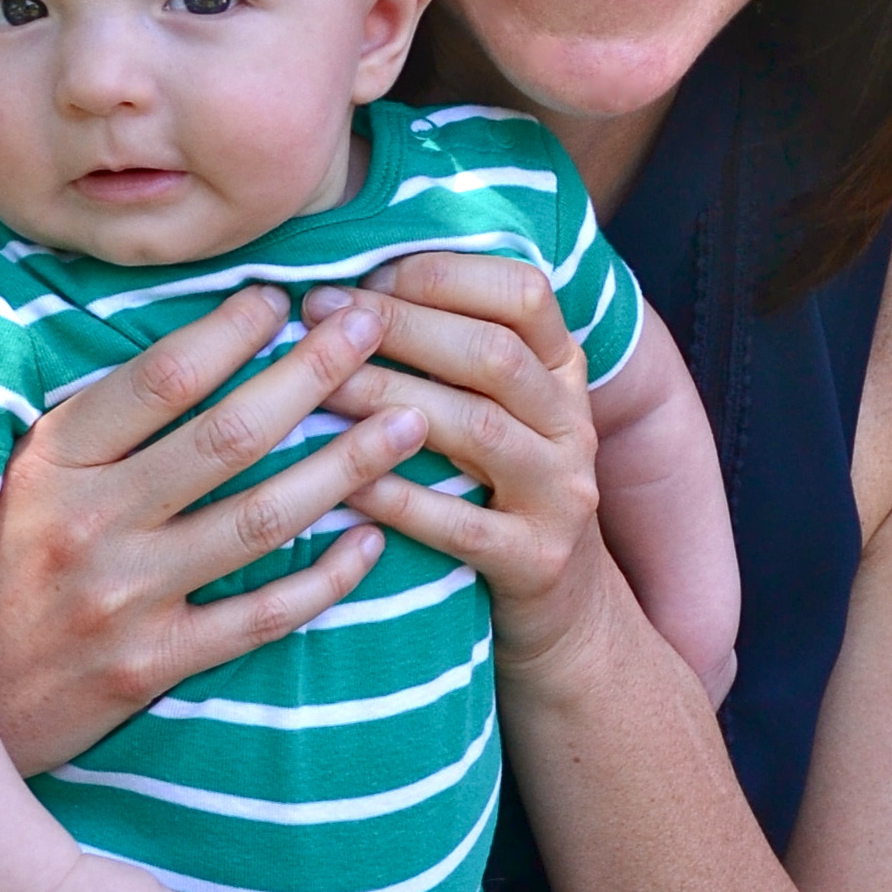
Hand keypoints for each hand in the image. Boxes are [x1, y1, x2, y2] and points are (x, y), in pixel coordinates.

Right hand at [0, 286, 429, 776]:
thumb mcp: (13, 482)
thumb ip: (89, 426)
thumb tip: (188, 345)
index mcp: (51, 463)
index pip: (160, 378)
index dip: (231, 330)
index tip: (284, 296)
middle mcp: (87, 524)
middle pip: (228, 436)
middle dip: (313, 373)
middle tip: (373, 327)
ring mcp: (123, 598)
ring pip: (261, 519)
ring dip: (347, 465)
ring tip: (407, 422)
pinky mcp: (149, 666)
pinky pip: (260, 616)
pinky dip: (325, 577)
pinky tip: (372, 538)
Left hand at [301, 254, 615, 673]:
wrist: (566, 616)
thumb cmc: (498, 494)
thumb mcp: (500, 413)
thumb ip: (453, 352)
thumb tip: (349, 288)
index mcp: (562, 372)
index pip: (522, 292)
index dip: (442, 275)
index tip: (363, 277)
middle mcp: (572, 423)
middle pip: (492, 353)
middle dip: (399, 325)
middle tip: (319, 316)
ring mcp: (562, 494)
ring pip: (477, 428)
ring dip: (389, 398)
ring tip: (319, 388)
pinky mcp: (537, 562)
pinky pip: (461, 524)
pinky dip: (397, 498)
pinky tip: (342, 482)